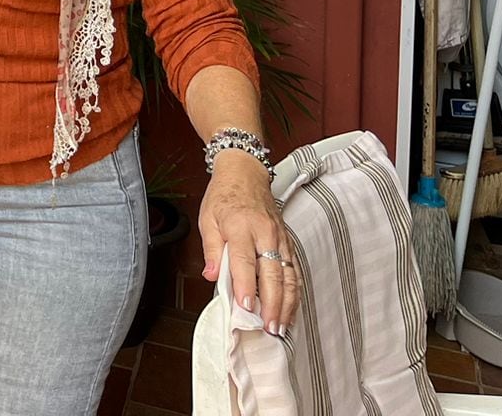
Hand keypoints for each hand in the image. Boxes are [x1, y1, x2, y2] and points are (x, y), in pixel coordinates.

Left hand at [199, 151, 298, 335]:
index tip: (246, 306)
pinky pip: (294, 270)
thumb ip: (211, 250)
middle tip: (269, 327)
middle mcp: (265, 232)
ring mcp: (280, 238)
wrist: (245, 173)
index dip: (246, 285)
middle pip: (272, 272)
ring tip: (281, 326)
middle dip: (272, 303)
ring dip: (287, 303)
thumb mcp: (207, 219)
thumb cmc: (224, 196)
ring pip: (289, 275)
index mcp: (241, 225)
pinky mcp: (288, 242)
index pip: (244, 260)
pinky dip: (294, 293)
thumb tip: (212, 275)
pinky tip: (290, 309)